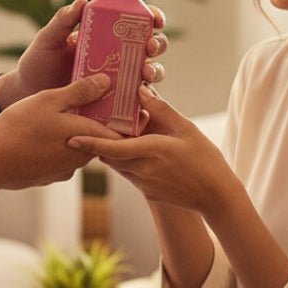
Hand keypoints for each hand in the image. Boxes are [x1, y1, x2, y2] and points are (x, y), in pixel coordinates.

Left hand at [0, 0, 168, 104]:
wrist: (30, 94)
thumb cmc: (40, 61)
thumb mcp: (49, 39)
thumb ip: (63, 20)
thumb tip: (81, 0)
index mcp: (107, 33)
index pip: (138, 20)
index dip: (153, 16)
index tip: (155, 19)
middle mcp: (119, 55)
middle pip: (151, 46)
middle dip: (157, 44)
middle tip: (150, 47)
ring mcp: (119, 80)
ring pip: (149, 74)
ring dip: (155, 72)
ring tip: (145, 74)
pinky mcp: (116, 104)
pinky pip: (136, 105)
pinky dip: (144, 106)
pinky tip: (142, 107)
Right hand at [0, 73, 121, 189]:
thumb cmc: (21, 127)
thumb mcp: (50, 99)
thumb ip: (80, 91)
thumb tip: (106, 82)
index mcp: (88, 137)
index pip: (120, 133)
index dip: (125, 119)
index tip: (124, 104)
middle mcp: (81, 158)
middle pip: (98, 138)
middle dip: (96, 122)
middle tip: (89, 101)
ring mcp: (64, 169)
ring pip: (78, 148)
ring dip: (75, 133)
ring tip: (62, 115)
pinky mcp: (49, 175)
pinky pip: (61, 158)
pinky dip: (58, 146)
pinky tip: (43, 134)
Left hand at [68, 85, 236, 216]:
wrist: (216, 197)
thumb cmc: (205, 159)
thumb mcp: (186, 129)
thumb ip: (162, 110)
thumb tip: (141, 90)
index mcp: (150, 152)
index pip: (110, 148)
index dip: (89, 142)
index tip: (71, 136)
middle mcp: (142, 170)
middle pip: (108, 156)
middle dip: (97, 143)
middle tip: (86, 126)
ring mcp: (143, 184)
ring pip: (117, 165)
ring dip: (111, 152)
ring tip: (106, 135)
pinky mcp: (148, 192)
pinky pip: (128, 173)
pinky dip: (124, 161)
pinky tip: (132, 149)